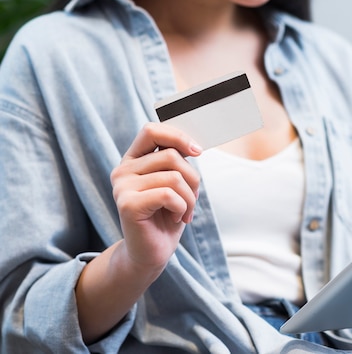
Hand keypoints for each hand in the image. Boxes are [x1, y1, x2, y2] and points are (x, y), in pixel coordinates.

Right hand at [110, 122, 202, 272]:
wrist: (152, 253)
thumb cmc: (166, 216)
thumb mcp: (175, 183)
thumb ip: (176, 161)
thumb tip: (194, 144)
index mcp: (133, 160)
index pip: (152, 131)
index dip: (178, 136)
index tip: (197, 151)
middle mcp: (123, 170)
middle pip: (171, 155)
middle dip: (193, 178)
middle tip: (192, 199)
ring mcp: (122, 187)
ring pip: (174, 176)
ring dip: (189, 197)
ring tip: (184, 212)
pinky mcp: (127, 205)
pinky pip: (168, 194)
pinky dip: (182, 207)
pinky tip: (176, 218)